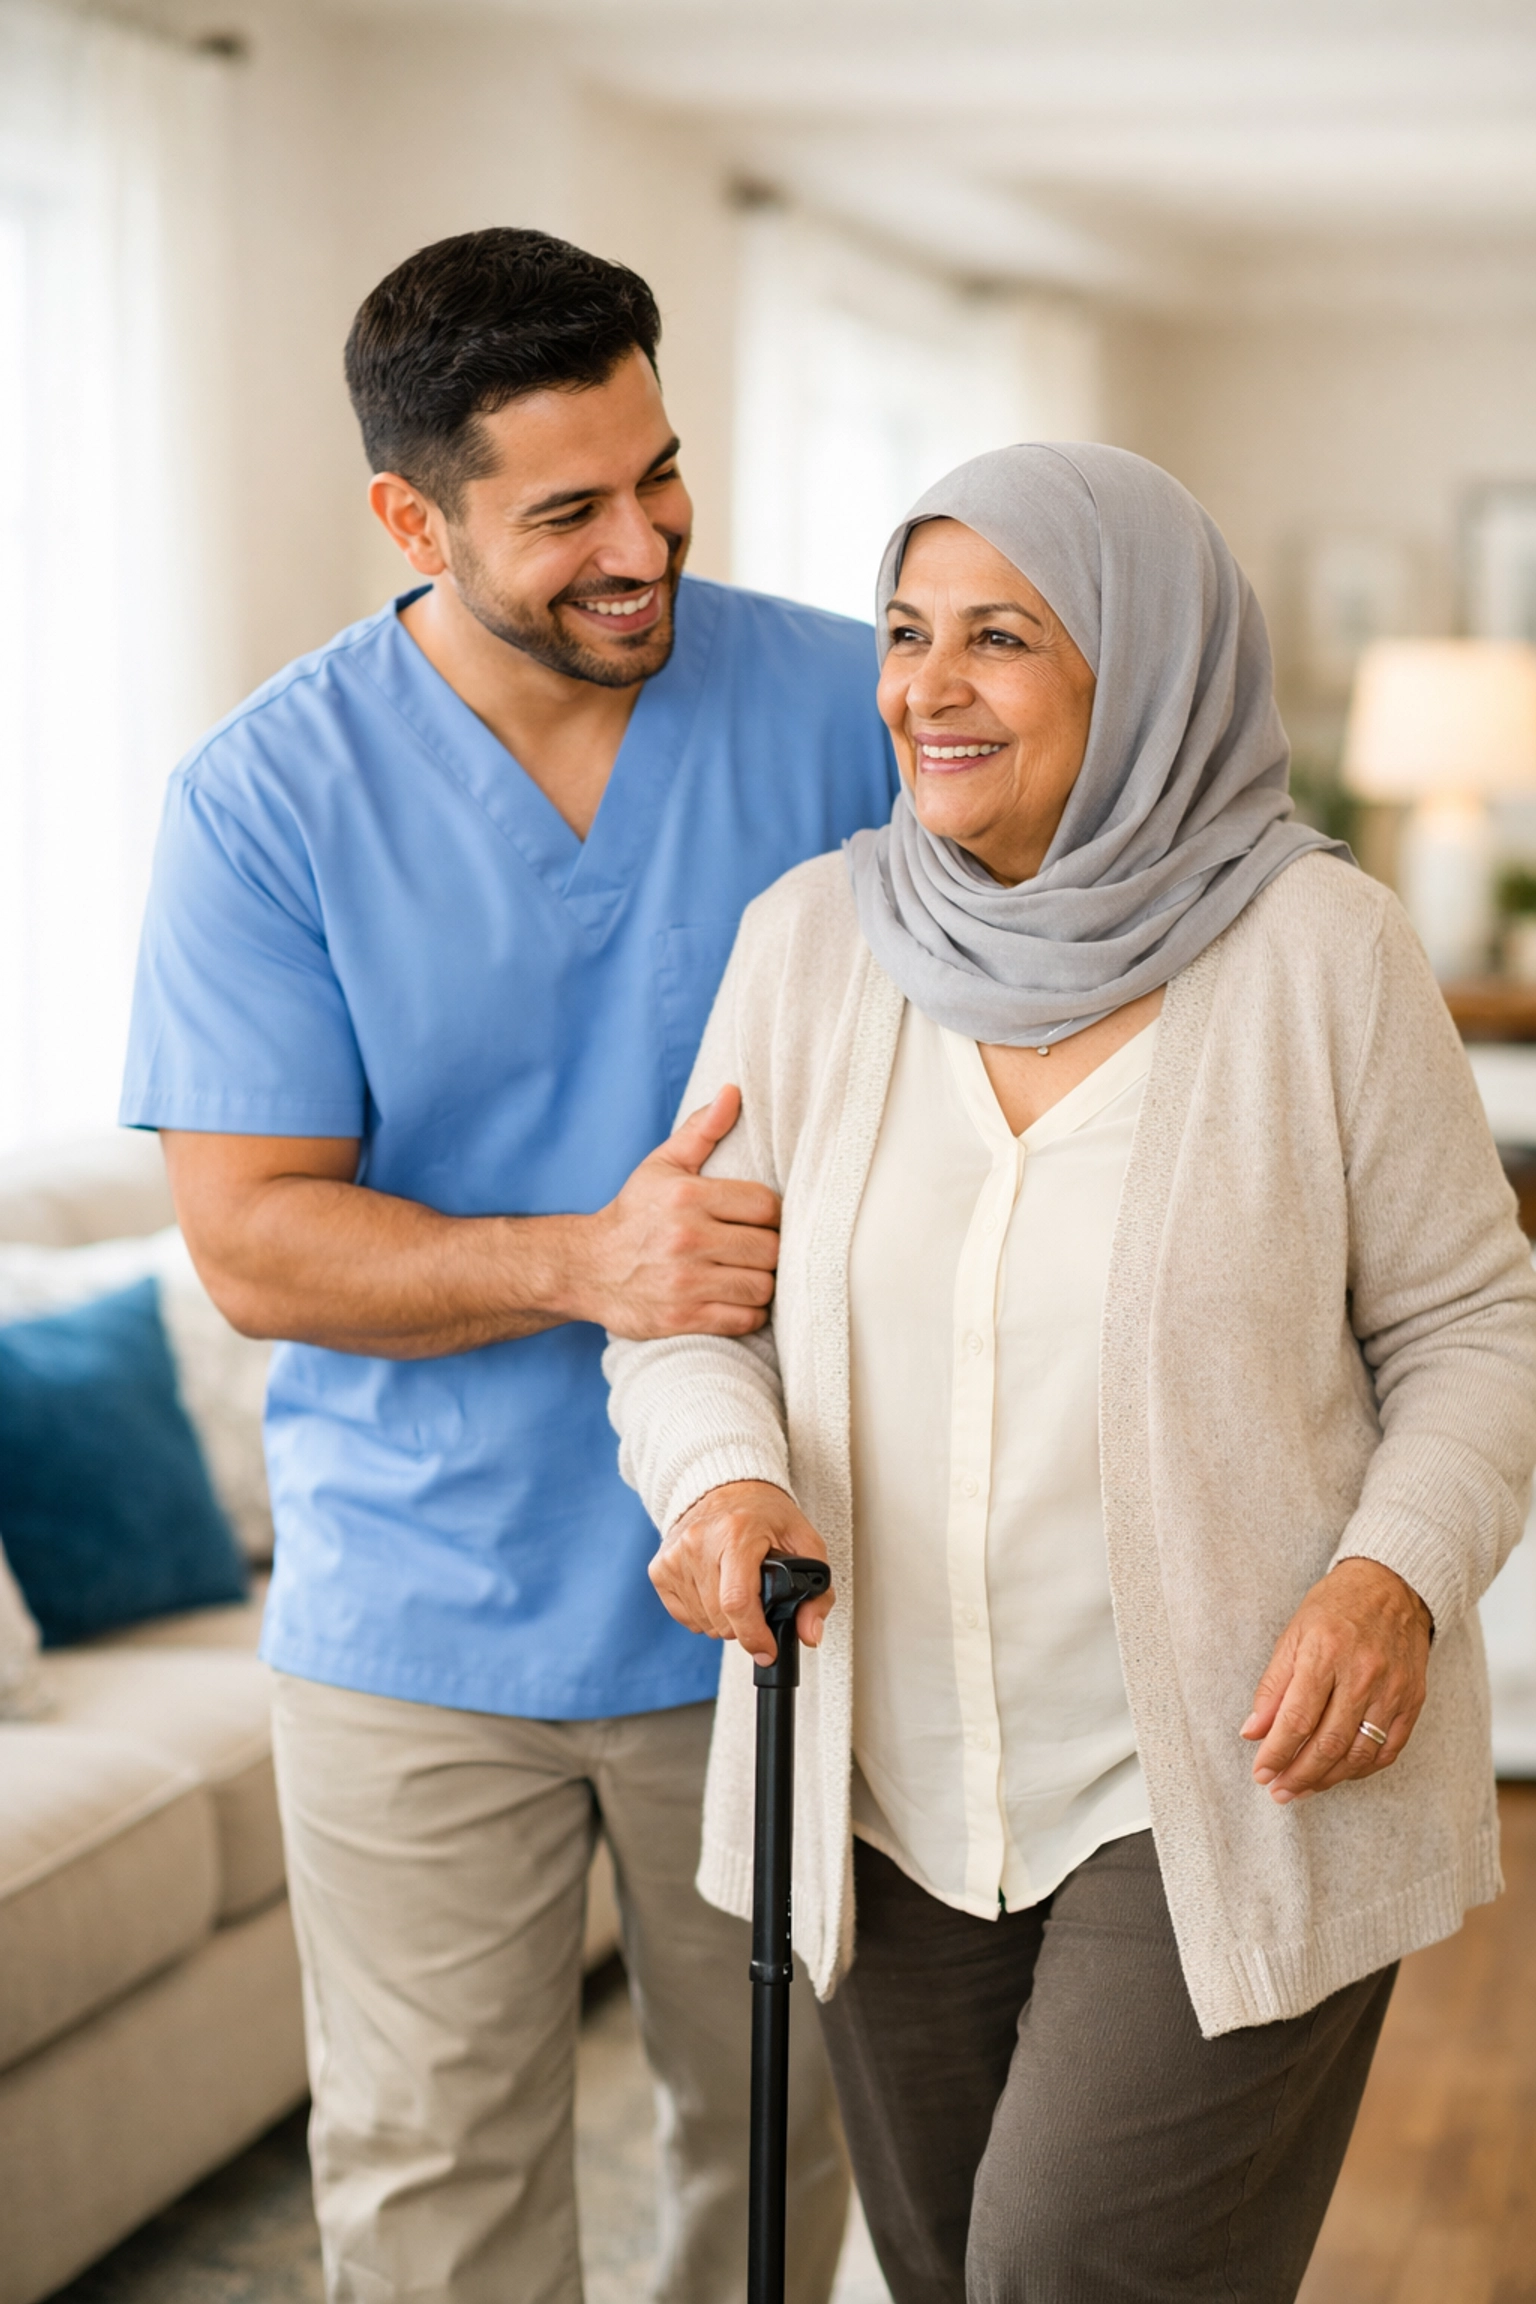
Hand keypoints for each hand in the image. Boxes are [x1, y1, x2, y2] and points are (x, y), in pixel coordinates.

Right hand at [579, 1086, 780, 1340]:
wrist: (586, 1268)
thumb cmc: (634, 1214)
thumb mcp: (662, 1166)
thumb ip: (702, 1130)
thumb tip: (733, 1092)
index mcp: (688, 1197)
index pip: (765, 1205)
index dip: (771, 1215)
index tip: (760, 1221)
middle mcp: (687, 1239)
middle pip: (770, 1249)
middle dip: (770, 1250)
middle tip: (757, 1250)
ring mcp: (685, 1282)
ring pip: (762, 1287)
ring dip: (762, 1283)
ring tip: (749, 1274)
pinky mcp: (683, 1318)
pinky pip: (744, 1320)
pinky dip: (749, 1314)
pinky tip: (738, 1301)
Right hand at [650, 1480, 833, 1668]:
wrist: (725, 1487)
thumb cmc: (765, 1515)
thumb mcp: (805, 1543)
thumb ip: (817, 1592)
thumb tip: (809, 1634)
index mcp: (737, 1534)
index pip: (737, 1601)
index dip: (753, 1635)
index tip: (766, 1650)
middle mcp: (699, 1542)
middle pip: (720, 1618)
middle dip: (744, 1627)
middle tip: (758, 1606)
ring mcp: (675, 1555)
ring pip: (702, 1622)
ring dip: (724, 1622)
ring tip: (736, 1593)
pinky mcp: (660, 1567)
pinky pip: (683, 1616)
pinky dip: (702, 1615)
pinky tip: (715, 1593)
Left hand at [1241, 1557, 1432, 1803]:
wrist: (1392, 1586)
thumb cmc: (1336, 1607)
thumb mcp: (1293, 1635)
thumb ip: (1273, 1686)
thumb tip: (1252, 1731)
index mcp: (1326, 1652)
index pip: (1298, 1718)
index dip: (1277, 1753)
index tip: (1260, 1772)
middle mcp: (1363, 1674)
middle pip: (1329, 1743)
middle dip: (1299, 1775)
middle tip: (1279, 1790)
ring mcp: (1392, 1690)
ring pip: (1359, 1754)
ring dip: (1328, 1779)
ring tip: (1303, 1788)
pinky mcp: (1413, 1701)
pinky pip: (1388, 1750)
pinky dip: (1362, 1769)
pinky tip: (1339, 1773)